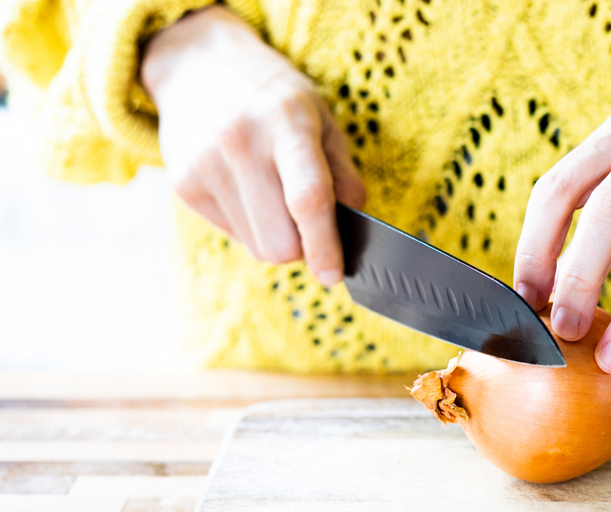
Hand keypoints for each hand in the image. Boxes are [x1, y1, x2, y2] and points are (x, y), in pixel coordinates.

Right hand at [141, 5, 364, 285]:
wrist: (196, 64)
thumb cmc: (273, 96)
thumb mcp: (321, 118)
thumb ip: (343, 174)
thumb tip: (353, 225)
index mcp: (285, 122)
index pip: (307, 199)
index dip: (324, 246)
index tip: (334, 275)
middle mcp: (240, 143)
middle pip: (279, 242)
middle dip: (303, 247)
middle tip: (310, 225)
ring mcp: (205, 165)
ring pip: (257, 247)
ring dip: (276, 237)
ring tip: (274, 195)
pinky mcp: (183, 185)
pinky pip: (233, 235)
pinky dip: (250, 225)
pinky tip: (248, 190)